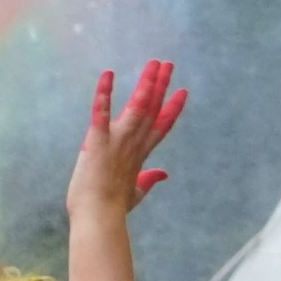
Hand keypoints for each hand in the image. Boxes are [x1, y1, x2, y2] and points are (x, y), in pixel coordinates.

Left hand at [77, 60, 185, 213]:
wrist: (99, 217)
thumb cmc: (112, 209)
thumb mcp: (135, 193)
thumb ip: (149, 180)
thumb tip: (162, 174)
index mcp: (140, 155)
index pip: (161, 127)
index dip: (172, 109)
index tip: (182, 92)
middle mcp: (134, 144)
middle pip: (152, 109)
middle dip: (161, 85)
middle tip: (168, 64)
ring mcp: (118, 141)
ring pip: (137, 106)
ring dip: (146, 83)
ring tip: (154, 64)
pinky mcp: (98, 141)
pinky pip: (101, 112)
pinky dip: (104, 93)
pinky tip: (107, 75)